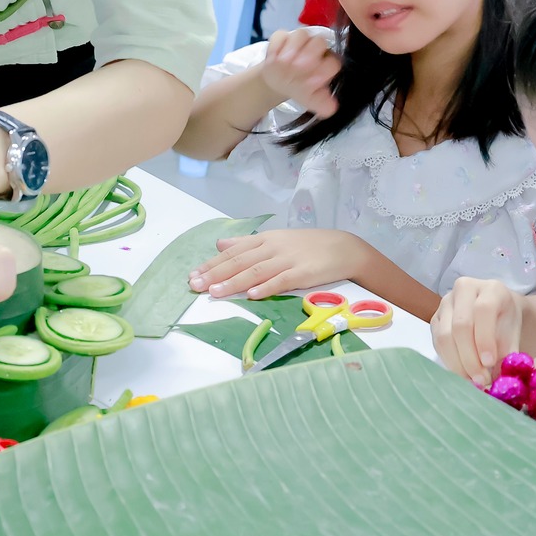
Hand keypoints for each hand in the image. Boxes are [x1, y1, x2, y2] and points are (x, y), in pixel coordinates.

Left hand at [190, 228, 367, 298]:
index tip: (193, 274)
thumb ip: (246, 244)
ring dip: (234, 282)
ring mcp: (287, 260)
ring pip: (256, 271)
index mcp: (264, 240)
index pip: (233, 252)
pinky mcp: (303, 273)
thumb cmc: (306, 247)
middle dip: (215, 274)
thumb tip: (219, 244)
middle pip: (240, 262)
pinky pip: (281, 280)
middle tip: (195, 285)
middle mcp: (272, 248)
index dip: (212, 264)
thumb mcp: (274, 240)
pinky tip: (252, 294)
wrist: (343, 248)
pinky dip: (266, 287)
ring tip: (215, 293)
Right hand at [257, 27, 340, 118]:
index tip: (312, 82)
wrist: (280, 81)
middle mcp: (317, 48)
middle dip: (310, 53)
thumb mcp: (312, 101)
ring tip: (283, 62)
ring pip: (301, 34)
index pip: (333, 62)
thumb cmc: (300, 88)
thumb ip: (323, 105)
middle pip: (319, 42)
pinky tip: (272, 58)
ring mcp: (299, 41)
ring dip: (293, 47)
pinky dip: (276, 45)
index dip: (325, 70)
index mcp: (327, 63)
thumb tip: (331, 109)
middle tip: (298, 67)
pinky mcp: (281, 38)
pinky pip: (280, 35)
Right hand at [431, 277, 524, 384]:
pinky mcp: (435, 319)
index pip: (483, 310)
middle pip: (460, 325)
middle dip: (470, 358)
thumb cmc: (507, 323)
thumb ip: (508, 354)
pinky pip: (437, 343)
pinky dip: (449, 362)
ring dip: (458, 364)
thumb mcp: (515, 334)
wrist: (498, 314)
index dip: (485, 339)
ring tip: (472, 380)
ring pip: (444, 336)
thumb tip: (500, 379)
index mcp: (491, 289)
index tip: (490, 363)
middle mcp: (464, 290)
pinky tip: (463, 373)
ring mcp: (446, 303)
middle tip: (481, 380)